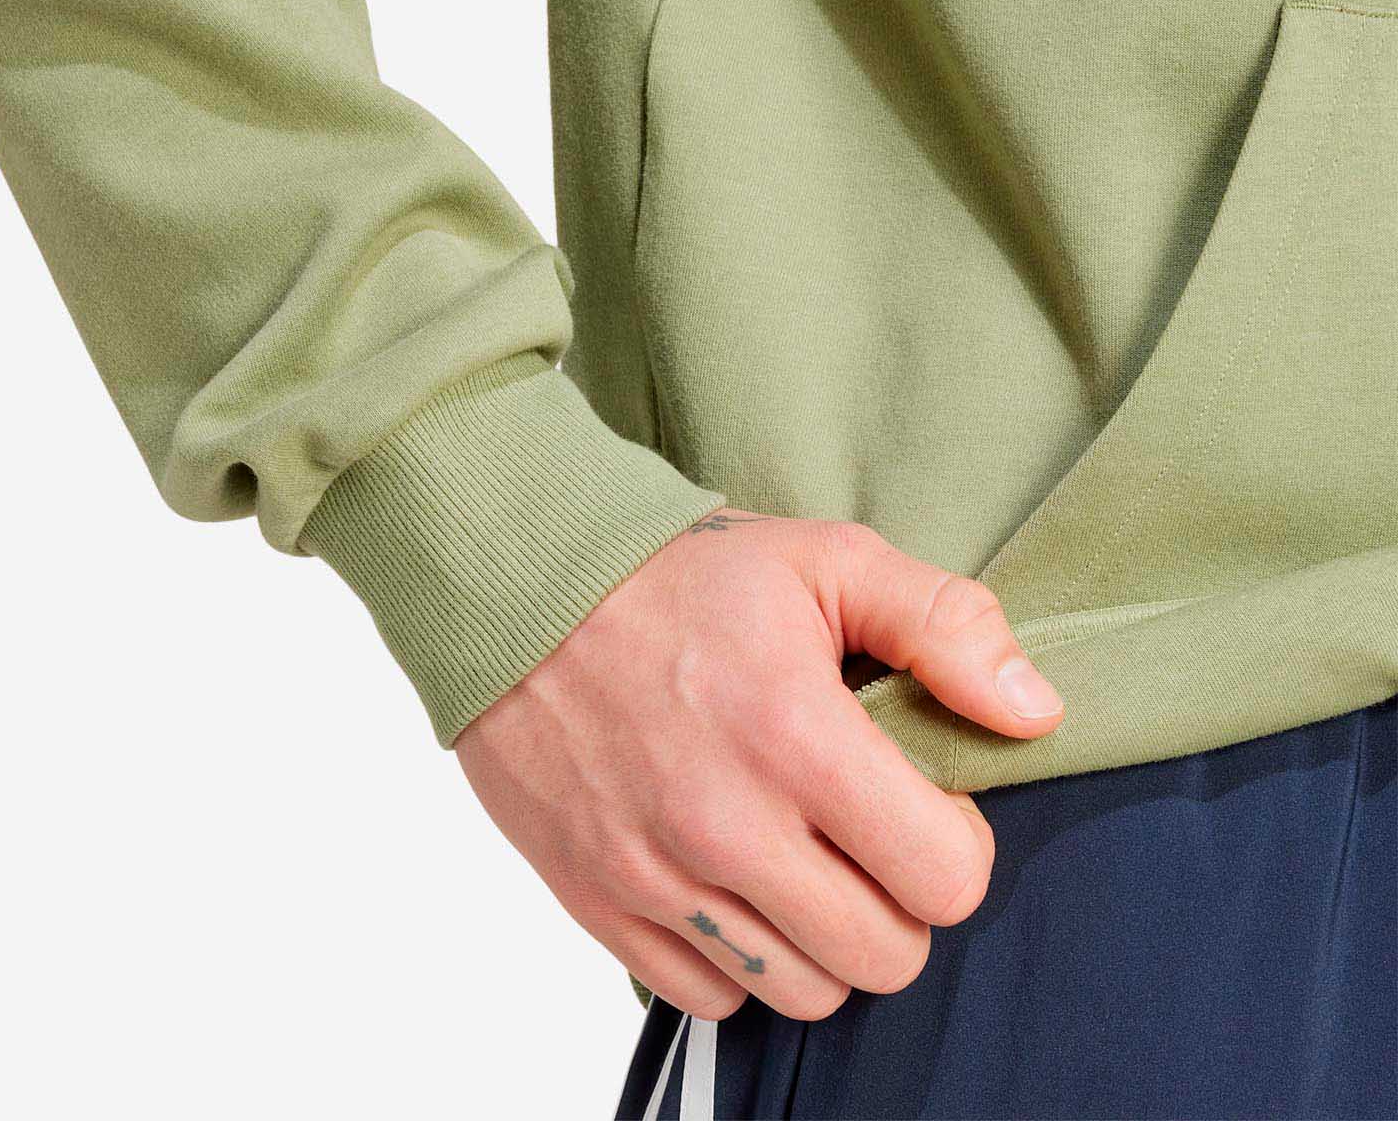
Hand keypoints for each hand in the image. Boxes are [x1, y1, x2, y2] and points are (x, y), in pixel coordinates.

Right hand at [454, 509, 1062, 1020]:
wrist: (524, 585)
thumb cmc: (681, 573)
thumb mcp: (827, 559)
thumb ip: (944, 626)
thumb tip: (1035, 712)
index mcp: (797, 736)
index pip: (946, 880)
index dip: (954, 841)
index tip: (918, 796)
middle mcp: (726, 825)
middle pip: (885, 957)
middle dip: (898, 897)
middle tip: (863, 829)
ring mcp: (656, 875)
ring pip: (804, 994)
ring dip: (822, 936)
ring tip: (799, 853)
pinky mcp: (598, 902)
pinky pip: (708, 999)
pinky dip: (736, 958)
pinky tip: (731, 877)